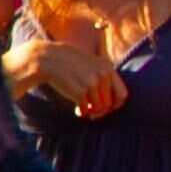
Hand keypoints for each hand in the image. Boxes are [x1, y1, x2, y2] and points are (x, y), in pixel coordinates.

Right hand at [9, 35, 124, 117]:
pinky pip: (86, 109)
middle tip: (93, 112)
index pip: (122, 94)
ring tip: (83, 108)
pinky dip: (82, 112)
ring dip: (91, 112)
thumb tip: (110, 105)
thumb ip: (103, 78)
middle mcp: (102, 75)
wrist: (48, 59)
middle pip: (109, 103)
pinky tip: (77, 109)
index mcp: (108, 67)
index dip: (117, 105)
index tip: (109, 108)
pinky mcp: (80, 92)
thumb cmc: (69, 63)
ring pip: (99, 108)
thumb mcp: (91, 63)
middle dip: (102, 111)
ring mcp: (92, 83)